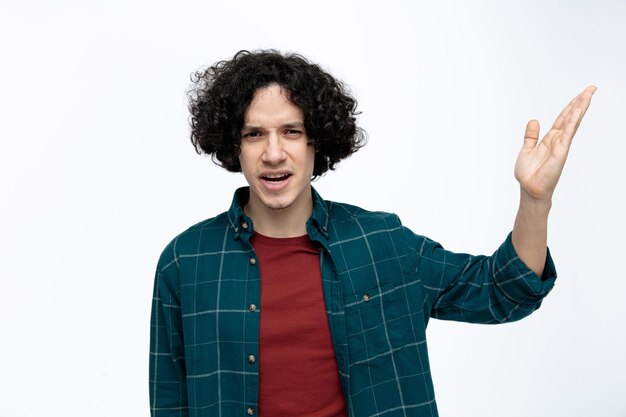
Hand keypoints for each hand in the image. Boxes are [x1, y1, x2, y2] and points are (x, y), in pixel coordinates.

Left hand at [514, 86, 595, 202]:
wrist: (529, 188)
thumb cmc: (528, 174)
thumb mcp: (527, 149)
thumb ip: (531, 136)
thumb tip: (534, 120)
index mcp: (550, 138)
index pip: (563, 118)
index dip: (571, 106)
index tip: (581, 94)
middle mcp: (558, 139)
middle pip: (571, 117)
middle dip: (580, 102)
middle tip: (591, 88)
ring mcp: (561, 144)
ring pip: (573, 122)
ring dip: (580, 108)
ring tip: (588, 94)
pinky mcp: (561, 151)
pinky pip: (568, 132)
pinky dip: (573, 121)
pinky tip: (578, 110)